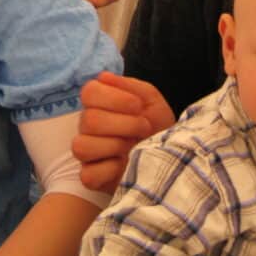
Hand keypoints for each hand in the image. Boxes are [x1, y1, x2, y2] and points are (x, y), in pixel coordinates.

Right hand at [73, 71, 175, 192]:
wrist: (173, 157)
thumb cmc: (159, 127)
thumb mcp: (152, 100)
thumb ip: (130, 86)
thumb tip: (104, 76)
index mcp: (99, 104)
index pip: (89, 92)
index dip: (113, 98)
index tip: (137, 106)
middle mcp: (89, 127)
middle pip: (88, 120)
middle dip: (123, 123)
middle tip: (144, 127)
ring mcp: (88, 154)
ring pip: (81, 147)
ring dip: (114, 145)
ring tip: (134, 146)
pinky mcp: (93, 178)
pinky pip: (88, 175)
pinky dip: (110, 170)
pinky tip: (125, 164)